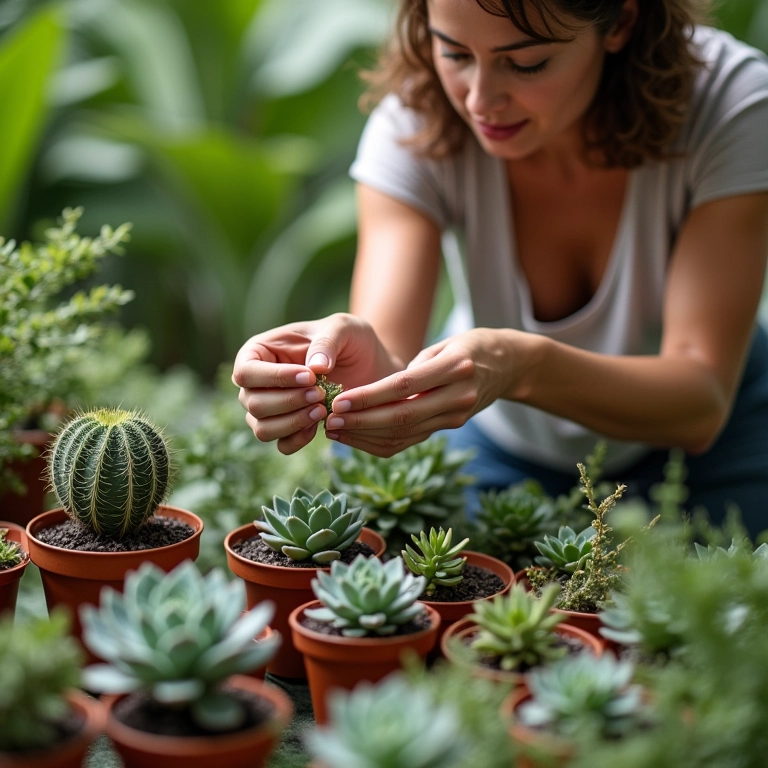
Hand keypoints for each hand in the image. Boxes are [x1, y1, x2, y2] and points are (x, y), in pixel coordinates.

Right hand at [232, 313, 394, 453]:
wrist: (367, 364)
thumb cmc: (348, 340)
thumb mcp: (342, 329)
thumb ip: (326, 343)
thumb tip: (315, 368)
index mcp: (259, 351)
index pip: (247, 372)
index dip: (275, 378)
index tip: (309, 376)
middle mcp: (256, 383)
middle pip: (253, 403)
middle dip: (289, 402)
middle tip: (320, 394)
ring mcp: (268, 409)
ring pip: (263, 429)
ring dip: (292, 422)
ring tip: (322, 410)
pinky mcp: (287, 428)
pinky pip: (282, 445)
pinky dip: (299, 439)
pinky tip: (319, 425)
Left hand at [324, 329, 515, 456]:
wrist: (510, 365)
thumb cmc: (471, 346)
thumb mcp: (447, 343)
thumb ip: (416, 366)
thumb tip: (379, 391)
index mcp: (455, 368)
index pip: (404, 387)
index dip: (369, 397)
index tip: (339, 400)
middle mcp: (457, 397)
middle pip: (402, 417)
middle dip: (361, 422)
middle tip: (330, 420)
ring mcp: (455, 417)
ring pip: (404, 434)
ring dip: (365, 436)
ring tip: (334, 430)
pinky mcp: (449, 427)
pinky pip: (410, 440)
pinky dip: (379, 443)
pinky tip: (355, 437)